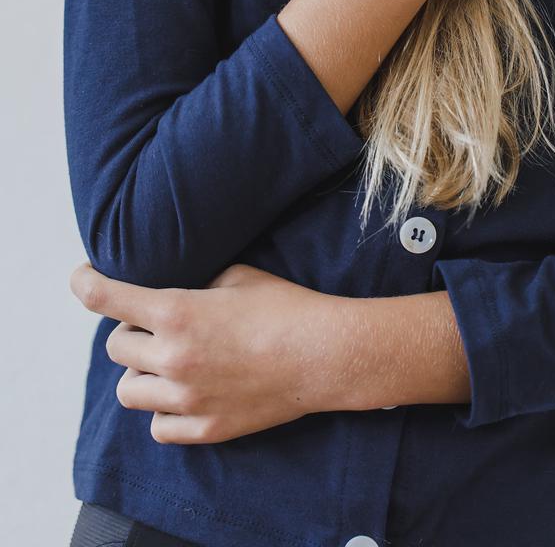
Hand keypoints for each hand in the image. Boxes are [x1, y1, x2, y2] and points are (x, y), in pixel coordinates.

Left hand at [69, 260, 342, 443]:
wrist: (323, 354)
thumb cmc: (284, 307)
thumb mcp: (235, 276)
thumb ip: (195, 285)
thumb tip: (174, 290)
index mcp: (177, 313)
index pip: (107, 299)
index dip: (86, 285)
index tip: (80, 278)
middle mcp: (173, 358)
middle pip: (116, 348)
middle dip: (130, 332)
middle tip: (155, 326)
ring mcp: (187, 399)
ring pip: (129, 391)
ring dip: (141, 373)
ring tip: (167, 363)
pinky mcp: (205, 428)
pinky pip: (158, 426)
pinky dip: (163, 410)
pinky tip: (184, 393)